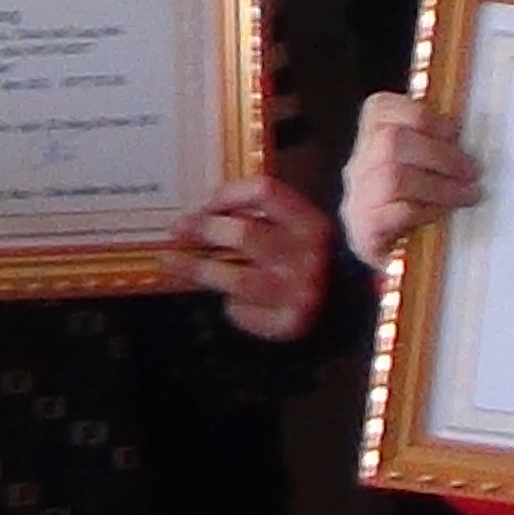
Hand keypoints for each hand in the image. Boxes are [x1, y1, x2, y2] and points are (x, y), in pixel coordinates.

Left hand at [167, 174, 337, 341]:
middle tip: (178, 230)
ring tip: (172, 263)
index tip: (203, 205)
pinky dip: (231, 307)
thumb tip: (199, 217)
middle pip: (243, 233)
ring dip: (197, 268)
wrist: (341, 310)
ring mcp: (300, 292)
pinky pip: (243, 311)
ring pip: (234, 278)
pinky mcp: (289, 323)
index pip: (265, 191)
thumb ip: (258, 219)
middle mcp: (309, 256)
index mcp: (311, 222)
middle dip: (203, 230)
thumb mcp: (293, 231)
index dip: (228, 195)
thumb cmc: (304, 262)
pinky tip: (230, 302)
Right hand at [335, 91, 484, 260]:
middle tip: (472, 169)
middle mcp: (358, 164)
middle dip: (439, 153)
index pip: (381, 108)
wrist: (395, 256)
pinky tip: (445, 212)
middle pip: (391, 142)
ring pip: (394, 176)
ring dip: (440, 184)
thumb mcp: (421, 163)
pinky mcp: (364, 230)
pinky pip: (396, 213)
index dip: (422, 116)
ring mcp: (357, 197)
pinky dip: (427, 210)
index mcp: (369, 138)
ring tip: (468, 193)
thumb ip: (436, 140)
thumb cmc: (415, 201)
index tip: (455, 131)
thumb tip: (472, 130)